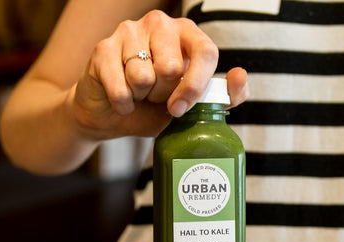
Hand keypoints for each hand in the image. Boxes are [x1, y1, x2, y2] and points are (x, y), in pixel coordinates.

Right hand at [72, 10, 248, 141]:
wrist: (111, 115)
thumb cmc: (155, 108)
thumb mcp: (194, 108)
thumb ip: (223, 97)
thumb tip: (239, 76)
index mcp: (187, 33)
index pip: (205, 51)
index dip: (195, 85)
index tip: (179, 109)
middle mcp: (159, 23)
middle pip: (172, 67)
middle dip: (163, 94)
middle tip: (154, 96)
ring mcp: (129, 31)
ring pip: (143, 76)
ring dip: (141, 97)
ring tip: (137, 93)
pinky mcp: (103, 48)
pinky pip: (120, 86)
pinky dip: (122, 104)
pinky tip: (121, 100)